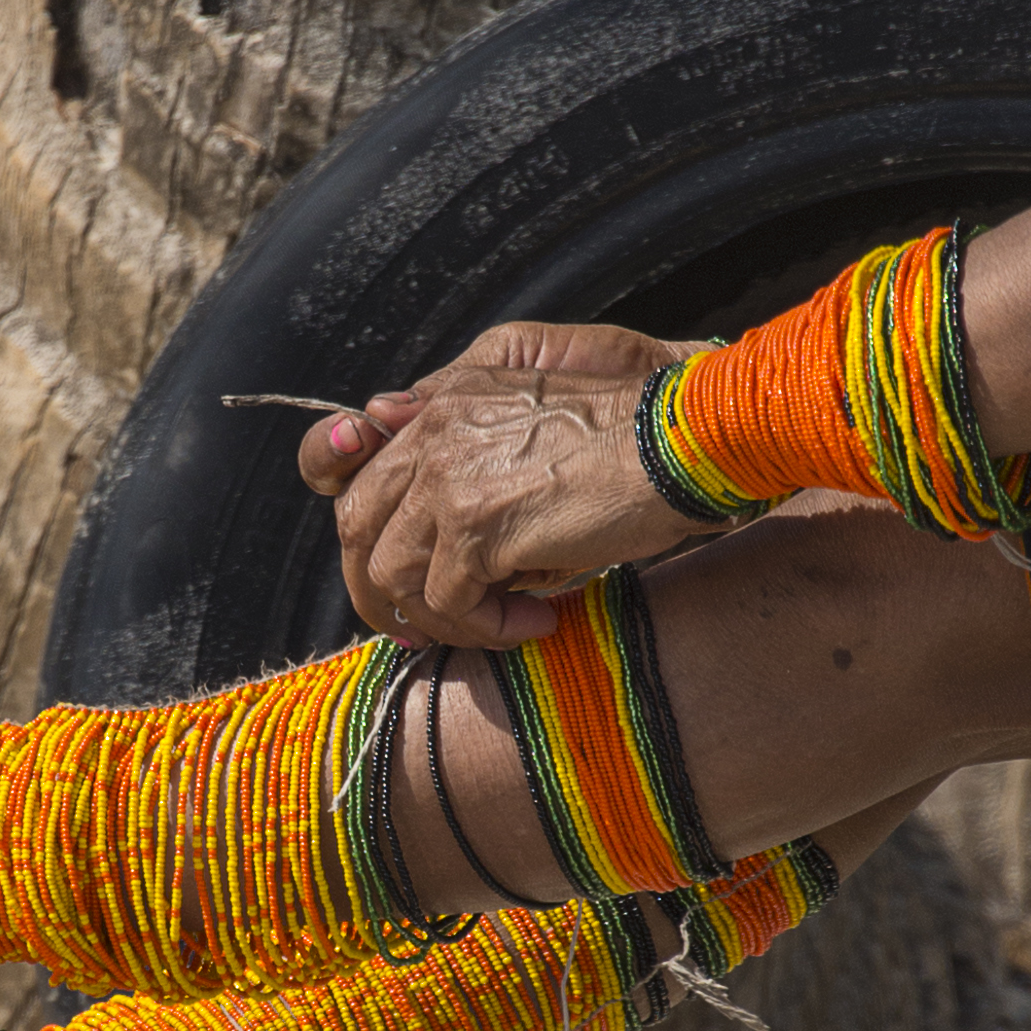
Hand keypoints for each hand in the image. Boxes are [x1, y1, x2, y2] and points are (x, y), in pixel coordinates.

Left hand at [296, 322, 721, 645]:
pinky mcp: (476, 527)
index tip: (389, 575)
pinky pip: (449, 603)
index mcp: (442, 401)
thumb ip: (471, 446)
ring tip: (502, 626)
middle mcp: (431, 431)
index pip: (349, 460)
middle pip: (356, 525)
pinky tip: (537, 623)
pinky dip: (488, 629)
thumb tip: (431, 512)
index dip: (358, 525)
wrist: (681, 442)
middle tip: (421, 627)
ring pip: (393, 575)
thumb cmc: (628, 435)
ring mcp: (446, 478)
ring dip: (443, 618)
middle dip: (378, 590)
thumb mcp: (536, 421)